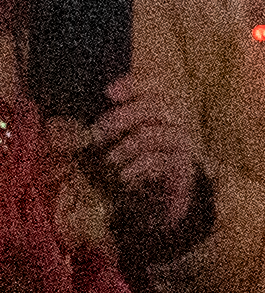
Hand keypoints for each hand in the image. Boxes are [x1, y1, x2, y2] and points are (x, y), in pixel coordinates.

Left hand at [84, 67, 202, 239]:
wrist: (148, 206)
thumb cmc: (122, 171)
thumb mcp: (95, 153)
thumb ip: (80, 138)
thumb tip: (54, 124)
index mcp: (150, 114)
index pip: (146, 89)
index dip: (130, 86)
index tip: (108, 93)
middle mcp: (169, 124)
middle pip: (155, 106)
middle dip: (124, 116)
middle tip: (98, 133)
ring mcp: (178, 145)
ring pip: (157, 134)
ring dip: (128, 145)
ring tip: (110, 160)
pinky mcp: (182, 168)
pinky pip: (162, 160)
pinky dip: (139, 167)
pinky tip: (124, 177)